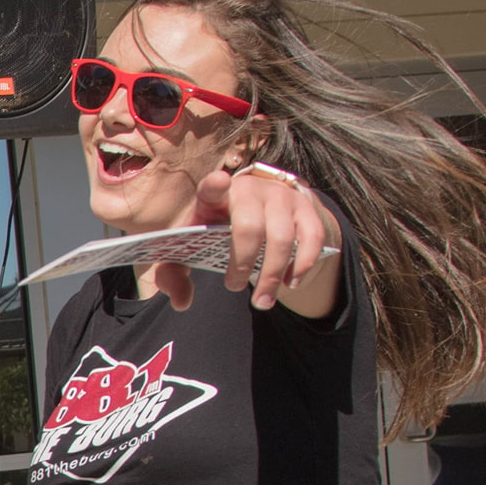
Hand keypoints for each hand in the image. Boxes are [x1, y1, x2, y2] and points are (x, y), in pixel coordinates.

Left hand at [153, 166, 332, 311]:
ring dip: (272, 275)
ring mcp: (282, 196)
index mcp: (216, 195)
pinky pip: (311, 238)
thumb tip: (181, 302)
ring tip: (262, 301)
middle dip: (242, 264)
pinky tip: (291, 283)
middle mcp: (251, 189)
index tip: (218, 182)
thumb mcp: (191, 248)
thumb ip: (173, 274)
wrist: (264, 211)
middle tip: (233, 288)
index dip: (215, 185)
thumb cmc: (217, 231)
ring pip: (283, 238)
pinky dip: (303, 265)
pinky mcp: (306, 207)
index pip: (213, 186)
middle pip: (249, 227)